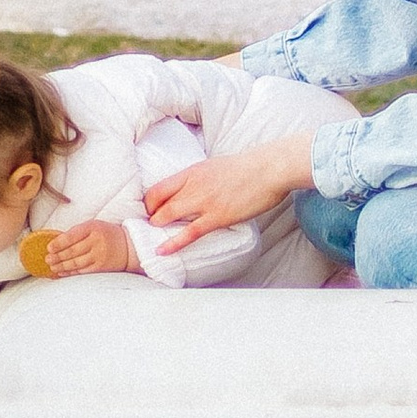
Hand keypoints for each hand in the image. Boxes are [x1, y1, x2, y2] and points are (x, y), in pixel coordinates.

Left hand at [40, 218, 134, 276]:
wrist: (129, 246)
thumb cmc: (107, 234)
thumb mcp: (95, 226)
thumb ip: (79, 232)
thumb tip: (57, 241)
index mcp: (93, 227)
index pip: (72, 235)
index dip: (59, 242)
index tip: (49, 247)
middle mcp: (96, 241)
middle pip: (72, 250)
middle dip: (58, 256)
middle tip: (47, 259)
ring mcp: (99, 255)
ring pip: (76, 262)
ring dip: (62, 265)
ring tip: (52, 266)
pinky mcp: (101, 267)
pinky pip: (82, 271)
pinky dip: (70, 272)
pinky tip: (62, 272)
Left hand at [143, 135, 314, 252]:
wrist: (268, 169)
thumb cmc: (247, 168)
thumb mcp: (215, 167)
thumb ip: (200, 178)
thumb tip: (192, 190)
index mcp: (192, 171)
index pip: (158, 188)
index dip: (149, 204)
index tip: (148, 213)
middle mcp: (193, 185)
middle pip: (158, 203)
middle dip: (150, 218)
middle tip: (148, 229)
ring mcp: (204, 201)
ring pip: (169, 216)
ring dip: (157, 228)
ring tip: (151, 238)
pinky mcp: (217, 217)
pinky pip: (189, 233)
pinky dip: (173, 243)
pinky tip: (162, 250)